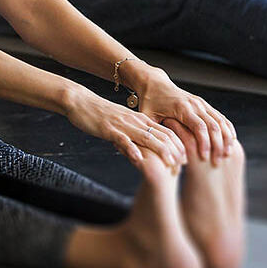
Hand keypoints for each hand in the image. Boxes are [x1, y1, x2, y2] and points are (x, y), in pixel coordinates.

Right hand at [65, 88, 186, 169]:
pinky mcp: (109, 129)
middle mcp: (136, 121)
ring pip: (147, 137)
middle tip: (183, 165)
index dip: (178, 145)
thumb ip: (135, 132)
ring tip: (170, 164)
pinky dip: (132, 150)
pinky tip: (138, 160)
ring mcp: (123, 125)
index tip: (185, 158)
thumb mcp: (123, 122)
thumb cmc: (101, 114)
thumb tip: (145, 146)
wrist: (81, 102)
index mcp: (140, 119)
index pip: (166, 131)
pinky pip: (123, 140)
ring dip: (160, 151)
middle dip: (175, 151)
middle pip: (161, 135)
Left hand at [132, 67, 235, 163]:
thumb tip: (161, 150)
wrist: (155, 84)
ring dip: (225, 138)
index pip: (199, 127)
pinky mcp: (204, 105)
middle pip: (213, 126)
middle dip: (217, 145)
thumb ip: (154, 132)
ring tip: (227, 155)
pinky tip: (230, 141)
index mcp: (181, 108)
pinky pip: (220, 117)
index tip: (204, 158)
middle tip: (217, 162)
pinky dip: (227, 129)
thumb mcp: (147, 117)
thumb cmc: (149, 102)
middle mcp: (194, 104)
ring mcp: (201, 103)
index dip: (204, 143)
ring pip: (220, 121)